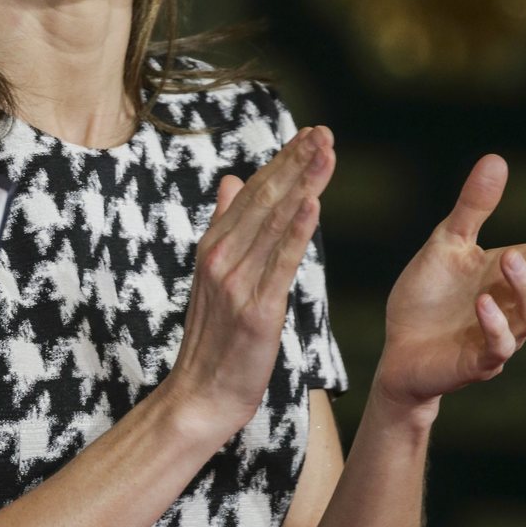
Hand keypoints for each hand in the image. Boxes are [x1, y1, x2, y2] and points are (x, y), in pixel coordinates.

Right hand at [164, 125, 335, 438]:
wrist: (199, 395)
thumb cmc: (213, 340)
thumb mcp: (214, 276)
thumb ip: (225, 225)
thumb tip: (230, 179)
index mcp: (213, 246)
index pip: (252, 192)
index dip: (281, 160)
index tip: (308, 134)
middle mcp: (221, 257)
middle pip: (263, 199)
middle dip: (296, 162)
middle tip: (324, 131)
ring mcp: (235, 282)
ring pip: (274, 223)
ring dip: (303, 184)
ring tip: (326, 153)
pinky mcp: (255, 310)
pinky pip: (280, 263)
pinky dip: (297, 231)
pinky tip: (313, 204)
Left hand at [377, 153, 525, 408]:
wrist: (398, 350)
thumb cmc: (429, 297)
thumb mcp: (447, 243)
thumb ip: (473, 208)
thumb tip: (497, 159)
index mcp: (514, 273)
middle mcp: (516, 303)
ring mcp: (503, 333)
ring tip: (507, 257)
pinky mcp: (479, 361)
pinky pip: (500, 347)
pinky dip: (495, 324)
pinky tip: (483, 303)